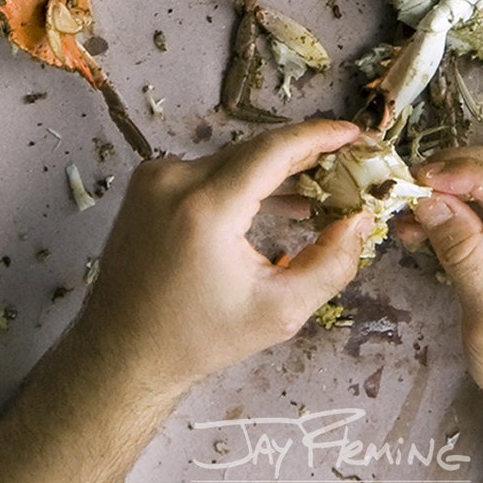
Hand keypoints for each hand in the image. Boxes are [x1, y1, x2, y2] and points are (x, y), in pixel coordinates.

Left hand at [76, 119, 370, 403]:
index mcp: (206, 208)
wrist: (123, 351)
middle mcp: (175, 179)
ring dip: (274, 171)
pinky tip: (274, 201)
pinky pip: (209, 170)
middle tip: (345, 164)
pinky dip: (243, 181)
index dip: (317, 136)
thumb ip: (330, 264)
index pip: (272, 150)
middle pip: (254, 152)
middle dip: (303, 155)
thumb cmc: (199, 338)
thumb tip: (359, 221)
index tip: (352, 132)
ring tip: (318, 188)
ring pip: (233, 159)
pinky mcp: (148, 184)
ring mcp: (155, 177)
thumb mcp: (278, 311)